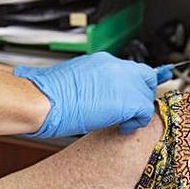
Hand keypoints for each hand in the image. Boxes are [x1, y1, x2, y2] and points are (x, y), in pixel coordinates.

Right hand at [13, 52, 172, 137]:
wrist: (43, 100)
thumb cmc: (48, 94)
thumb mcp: (73, 79)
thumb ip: (91, 81)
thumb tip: (93, 91)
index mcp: (101, 60)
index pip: (129, 69)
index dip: (132, 84)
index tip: (131, 95)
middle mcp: (115, 66)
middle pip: (145, 77)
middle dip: (140, 94)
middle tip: (129, 110)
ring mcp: (123, 81)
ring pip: (146, 94)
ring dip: (138, 110)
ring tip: (123, 121)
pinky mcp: (127, 100)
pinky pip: (145, 111)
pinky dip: (136, 122)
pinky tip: (122, 128)